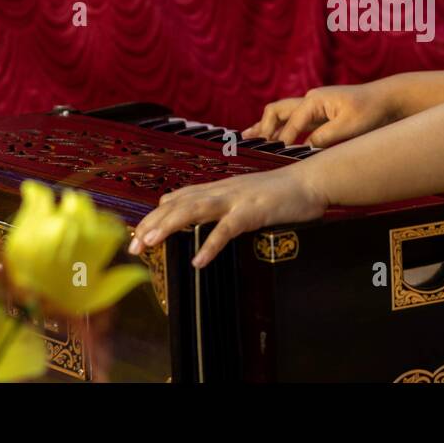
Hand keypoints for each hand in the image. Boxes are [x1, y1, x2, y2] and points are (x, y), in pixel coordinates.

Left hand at [128, 166, 327, 267]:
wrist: (309, 182)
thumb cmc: (279, 193)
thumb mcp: (242, 194)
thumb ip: (217, 201)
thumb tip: (189, 208)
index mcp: (218, 189)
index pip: (177, 199)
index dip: (155, 216)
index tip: (136, 234)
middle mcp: (221, 190)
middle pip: (178, 204)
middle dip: (153, 224)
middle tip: (133, 246)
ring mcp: (236, 199)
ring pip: (195, 210)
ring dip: (169, 225)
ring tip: (150, 242)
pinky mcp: (253, 211)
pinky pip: (227, 229)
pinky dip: (211, 244)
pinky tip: (198, 260)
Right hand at [240, 82, 398, 146]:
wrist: (389, 101)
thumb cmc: (371, 111)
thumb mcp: (349, 127)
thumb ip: (325, 137)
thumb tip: (305, 148)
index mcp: (315, 100)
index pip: (291, 123)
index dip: (282, 141)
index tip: (274, 156)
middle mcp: (310, 100)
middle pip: (277, 111)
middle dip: (262, 127)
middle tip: (248, 142)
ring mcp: (314, 106)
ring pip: (282, 115)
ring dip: (267, 126)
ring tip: (249, 138)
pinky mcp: (320, 115)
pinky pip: (295, 122)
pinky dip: (282, 130)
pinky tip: (276, 141)